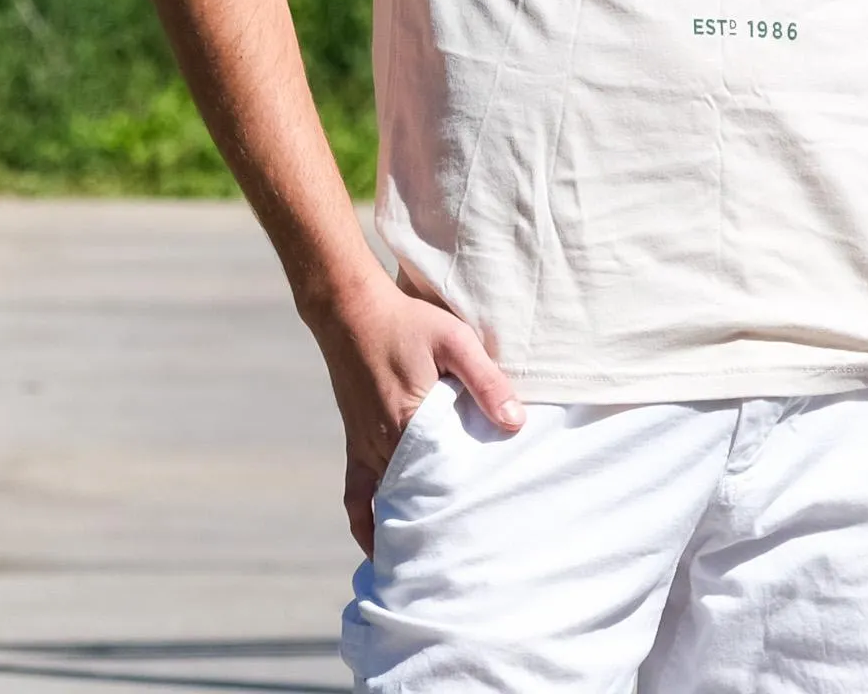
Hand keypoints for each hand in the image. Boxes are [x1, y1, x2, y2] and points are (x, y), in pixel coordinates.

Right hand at [305, 278, 522, 552]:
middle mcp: (383, 444)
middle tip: (461, 558)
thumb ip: (486, 381)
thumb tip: (515, 424)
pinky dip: (365, 521)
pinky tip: (378, 541)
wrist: (351, 309)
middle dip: (434, 529)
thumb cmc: (408, 321)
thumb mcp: (455, 341)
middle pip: (411, 500)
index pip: (437, 485)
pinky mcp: (355, 441)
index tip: (481, 537)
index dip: (458, 512)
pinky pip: (355, 494)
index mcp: (409, 425)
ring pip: (384, 503)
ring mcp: (365, 446)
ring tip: (428, 559)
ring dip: (404, 527)